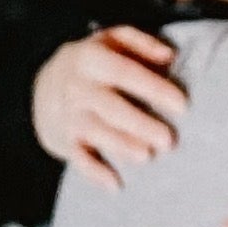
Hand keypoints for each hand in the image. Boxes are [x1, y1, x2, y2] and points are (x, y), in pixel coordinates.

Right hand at [32, 23, 184, 186]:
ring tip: (146, 157)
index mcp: (89, 58)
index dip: (152, 87)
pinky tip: (116, 184)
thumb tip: (170, 56)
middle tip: (168, 140)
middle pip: (108, 105)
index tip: (182, 105)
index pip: (123, 71)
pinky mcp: (64, 140)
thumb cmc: (93, 64)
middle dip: (138, 123)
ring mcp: (68, 115)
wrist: (45, 88)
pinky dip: (94, 173)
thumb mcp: (110, 41)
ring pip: (94, 131)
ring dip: (119, 145)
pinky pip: (78, 158)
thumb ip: (141, 43)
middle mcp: (76, 86)